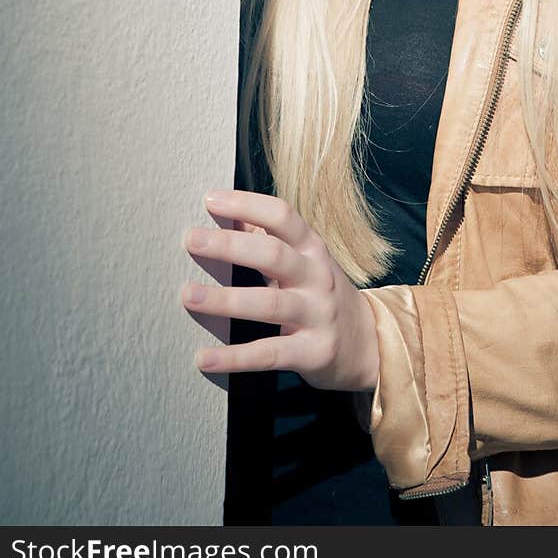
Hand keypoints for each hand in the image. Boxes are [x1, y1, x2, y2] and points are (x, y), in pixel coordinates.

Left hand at [180, 189, 378, 392]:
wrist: (369, 343)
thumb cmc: (322, 294)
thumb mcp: (305, 262)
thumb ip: (269, 241)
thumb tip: (229, 214)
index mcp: (313, 249)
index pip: (283, 216)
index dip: (247, 204)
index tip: (209, 199)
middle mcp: (317, 277)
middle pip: (273, 254)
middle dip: (230, 245)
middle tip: (191, 239)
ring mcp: (317, 315)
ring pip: (269, 304)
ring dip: (225, 300)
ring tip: (188, 295)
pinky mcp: (313, 353)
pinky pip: (269, 354)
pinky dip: (235, 357)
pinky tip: (204, 358)